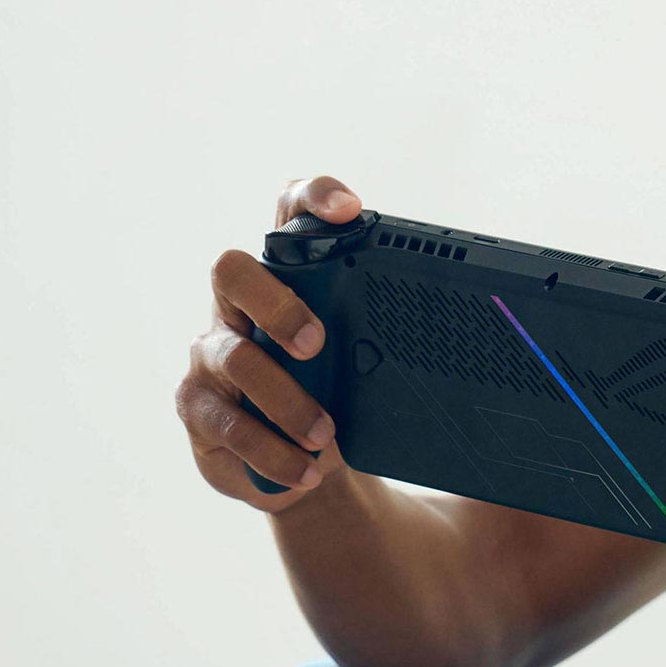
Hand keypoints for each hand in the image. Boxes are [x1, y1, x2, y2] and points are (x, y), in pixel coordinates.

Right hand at [178, 176, 363, 513]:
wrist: (302, 467)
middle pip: (233, 270)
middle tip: (319, 342)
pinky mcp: (198, 409)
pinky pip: (228, 425)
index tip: (351, 211)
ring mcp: (211, 355)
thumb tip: (467, 331)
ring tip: (326, 434)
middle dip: (278, 303)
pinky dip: (273, 451)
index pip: (287, 212)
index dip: (312, 199)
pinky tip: (304, 468)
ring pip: (235, 358)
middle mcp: (236, 307)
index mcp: (281, 278)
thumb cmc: (336, 397)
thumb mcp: (361, 361)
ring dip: (287, 399)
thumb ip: (383, 333)